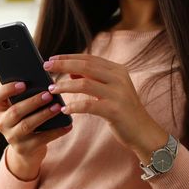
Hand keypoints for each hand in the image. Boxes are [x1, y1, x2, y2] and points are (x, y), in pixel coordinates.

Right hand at [0, 81, 72, 179]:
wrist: (26, 150)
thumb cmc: (27, 119)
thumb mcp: (20, 107)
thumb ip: (25, 94)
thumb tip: (42, 77)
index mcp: (0, 109)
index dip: (7, 89)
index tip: (23, 84)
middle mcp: (2, 123)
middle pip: (15, 111)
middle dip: (32, 102)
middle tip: (48, 94)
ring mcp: (12, 137)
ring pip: (27, 125)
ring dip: (43, 115)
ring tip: (58, 107)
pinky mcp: (24, 149)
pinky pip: (41, 139)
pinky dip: (56, 132)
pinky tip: (67, 125)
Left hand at [44, 54, 168, 163]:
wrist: (143, 131)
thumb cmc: (121, 110)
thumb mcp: (109, 90)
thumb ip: (93, 78)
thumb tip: (70, 70)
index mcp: (117, 70)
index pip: (89, 58)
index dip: (68, 57)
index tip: (51, 59)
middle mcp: (118, 78)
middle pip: (85, 66)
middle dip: (63, 65)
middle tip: (46, 67)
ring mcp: (117, 93)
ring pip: (84, 84)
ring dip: (65, 86)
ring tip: (52, 89)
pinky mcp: (114, 110)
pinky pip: (88, 105)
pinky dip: (74, 106)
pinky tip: (64, 109)